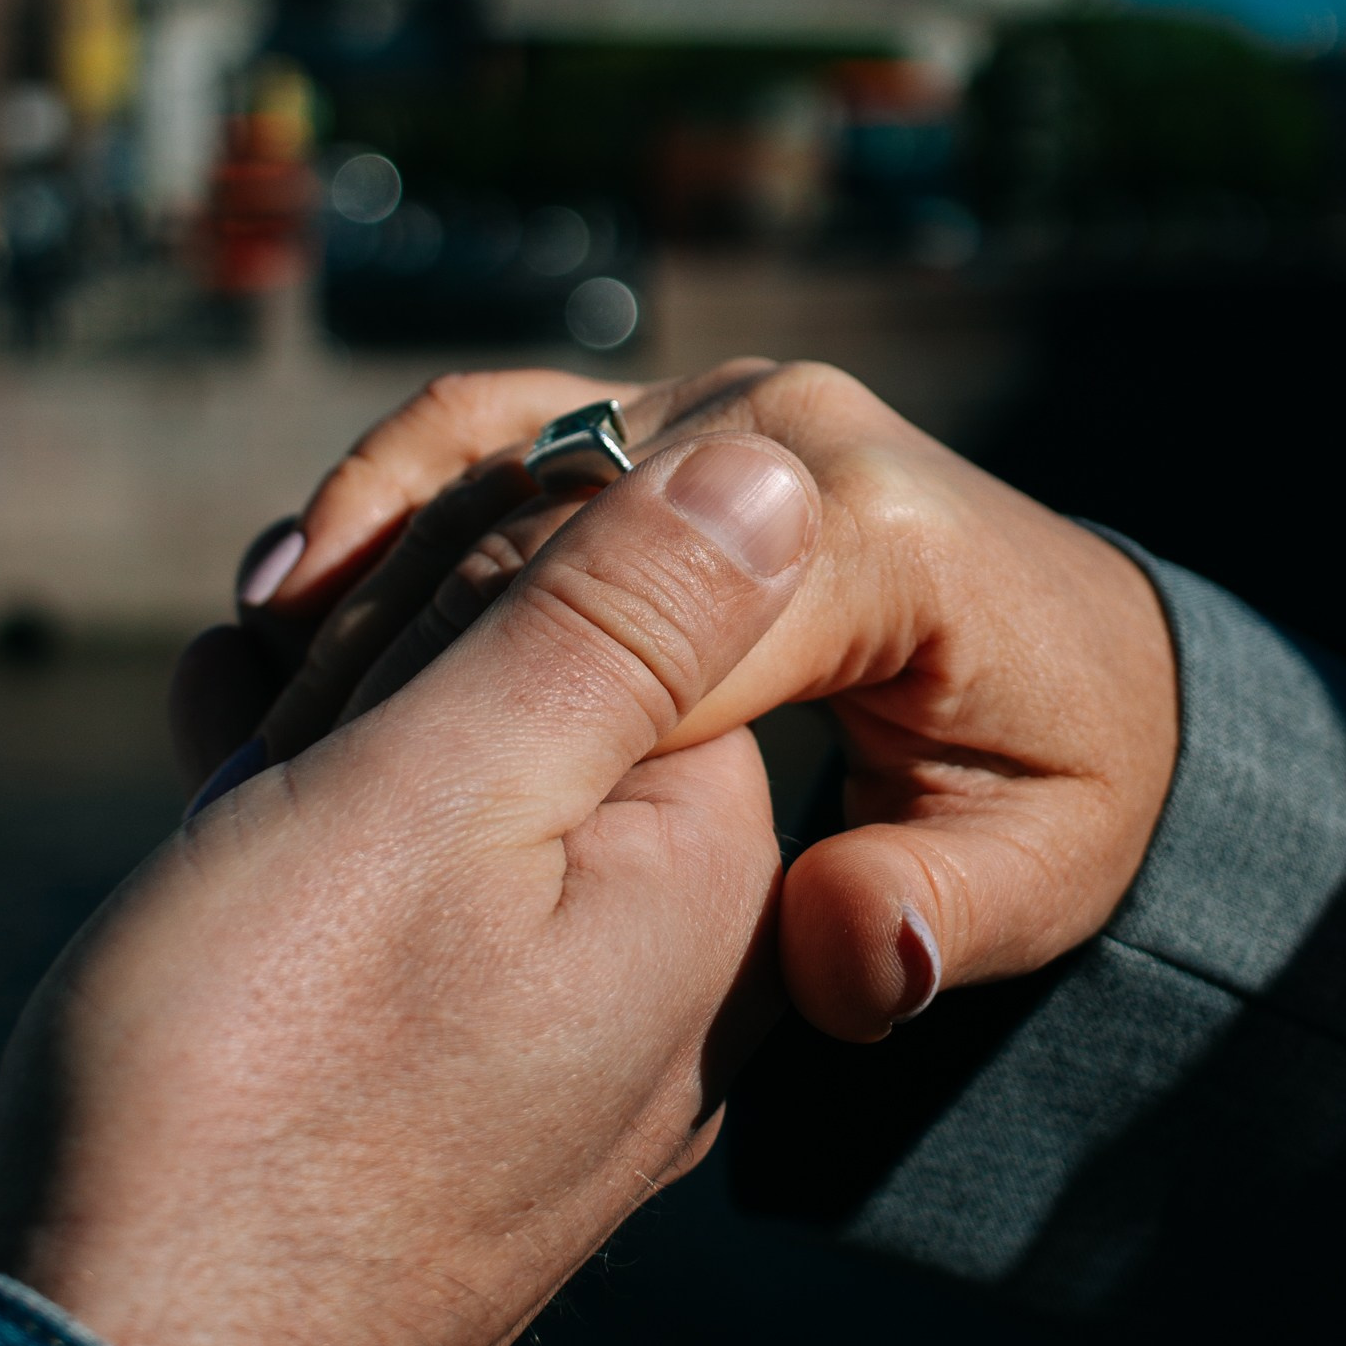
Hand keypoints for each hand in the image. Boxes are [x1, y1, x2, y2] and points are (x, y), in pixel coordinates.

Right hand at [0, 430, 820, 1345]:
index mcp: (714, 865)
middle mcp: (680, 950)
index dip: (452, 593)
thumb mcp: (435, 803)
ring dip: (329, 733)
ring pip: (465, 770)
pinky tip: (228, 815)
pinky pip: (426, 891)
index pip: (644, 592)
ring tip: (231, 787)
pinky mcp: (468, 1069)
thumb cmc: (256, 1085)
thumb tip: (770, 465)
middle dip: (382, 663)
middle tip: (264, 747)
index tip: (335, 680)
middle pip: (550, 676)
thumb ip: (619, 623)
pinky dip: (317, 830)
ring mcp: (573, 1021)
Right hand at [186, 362, 1178, 1046]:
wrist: (1092, 667)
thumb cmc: (1060, 791)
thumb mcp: (1032, 883)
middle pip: (553, 512)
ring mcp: (727, 406)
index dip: (515, 709)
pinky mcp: (669, 418)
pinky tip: (293, 600)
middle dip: (414, 618)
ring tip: (253, 654)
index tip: (379, 807)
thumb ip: (926, 920)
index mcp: (885, 537)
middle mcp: (802, 432)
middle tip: (266, 738)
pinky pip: (504, 426)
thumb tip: (856, 938)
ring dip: (378, 543)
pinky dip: (397, 497)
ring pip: (506, 444)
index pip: (652, 611)